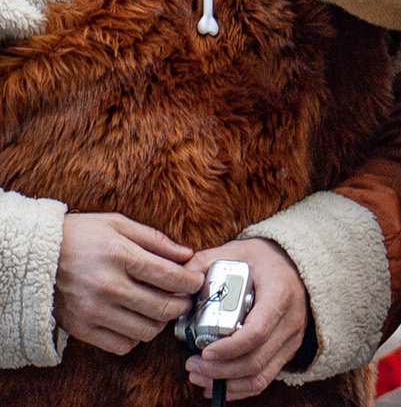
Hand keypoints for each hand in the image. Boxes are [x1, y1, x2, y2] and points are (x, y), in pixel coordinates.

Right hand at [54, 213, 203, 354]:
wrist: (35, 255)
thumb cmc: (82, 235)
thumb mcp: (118, 224)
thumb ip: (156, 240)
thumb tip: (188, 255)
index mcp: (121, 256)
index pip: (171, 277)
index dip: (192, 282)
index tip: (196, 281)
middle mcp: (108, 286)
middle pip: (164, 308)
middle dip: (182, 304)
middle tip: (183, 298)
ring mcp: (94, 310)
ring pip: (146, 331)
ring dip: (160, 322)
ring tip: (158, 308)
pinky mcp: (81, 328)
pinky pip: (121, 345)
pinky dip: (134, 337)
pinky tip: (134, 320)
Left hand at [184, 239, 308, 399]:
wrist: (295, 264)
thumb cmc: (263, 259)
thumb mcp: (237, 251)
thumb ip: (205, 263)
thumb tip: (176, 283)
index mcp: (280, 294)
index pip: (257, 331)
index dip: (229, 348)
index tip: (203, 352)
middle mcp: (290, 321)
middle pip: (255, 359)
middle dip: (218, 370)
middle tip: (190, 365)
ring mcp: (291, 339)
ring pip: (259, 376)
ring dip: (225, 383)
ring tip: (198, 376)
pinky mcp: (286, 351)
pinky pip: (264, 380)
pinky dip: (238, 389)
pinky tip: (215, 385)